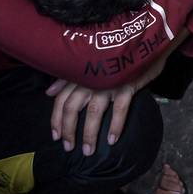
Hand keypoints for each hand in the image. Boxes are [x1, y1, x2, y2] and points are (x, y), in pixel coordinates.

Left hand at [45, 30, 183, 153]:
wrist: (143, 42)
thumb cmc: (114, 56)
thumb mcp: (89, 65)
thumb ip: (67, 79)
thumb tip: (49, 92)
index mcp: (79, 74)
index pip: (61, 99)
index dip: (56, 119)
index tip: (56, 136)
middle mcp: (90, 79)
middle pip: (72, 108)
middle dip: (68, 130)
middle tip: (69, 148)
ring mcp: (108, 82)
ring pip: (93, 112)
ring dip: (89, 134)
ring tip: (88, 151)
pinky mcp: (126, 85)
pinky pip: (119, 109)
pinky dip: (115, 126)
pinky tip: (112, 140)